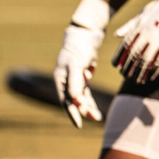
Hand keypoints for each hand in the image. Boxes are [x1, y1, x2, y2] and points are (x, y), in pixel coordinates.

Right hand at [54, 0, 110, 128]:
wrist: (85, 35)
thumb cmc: (78, 48)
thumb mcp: (76, 65)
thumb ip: (75, 82)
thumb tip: (75, 101)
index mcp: (60, 79)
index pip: (65, 100)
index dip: (72, 112)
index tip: (79, 124)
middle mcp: (65, 81)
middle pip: (73, 100)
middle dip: (84, 111)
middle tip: (96, 118)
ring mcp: (73, 80)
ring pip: (80, 98)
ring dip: (88, 107)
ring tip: (98, 117)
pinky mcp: (82, 77)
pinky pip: (85, 92)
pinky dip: (90, 100)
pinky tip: (95, 109)